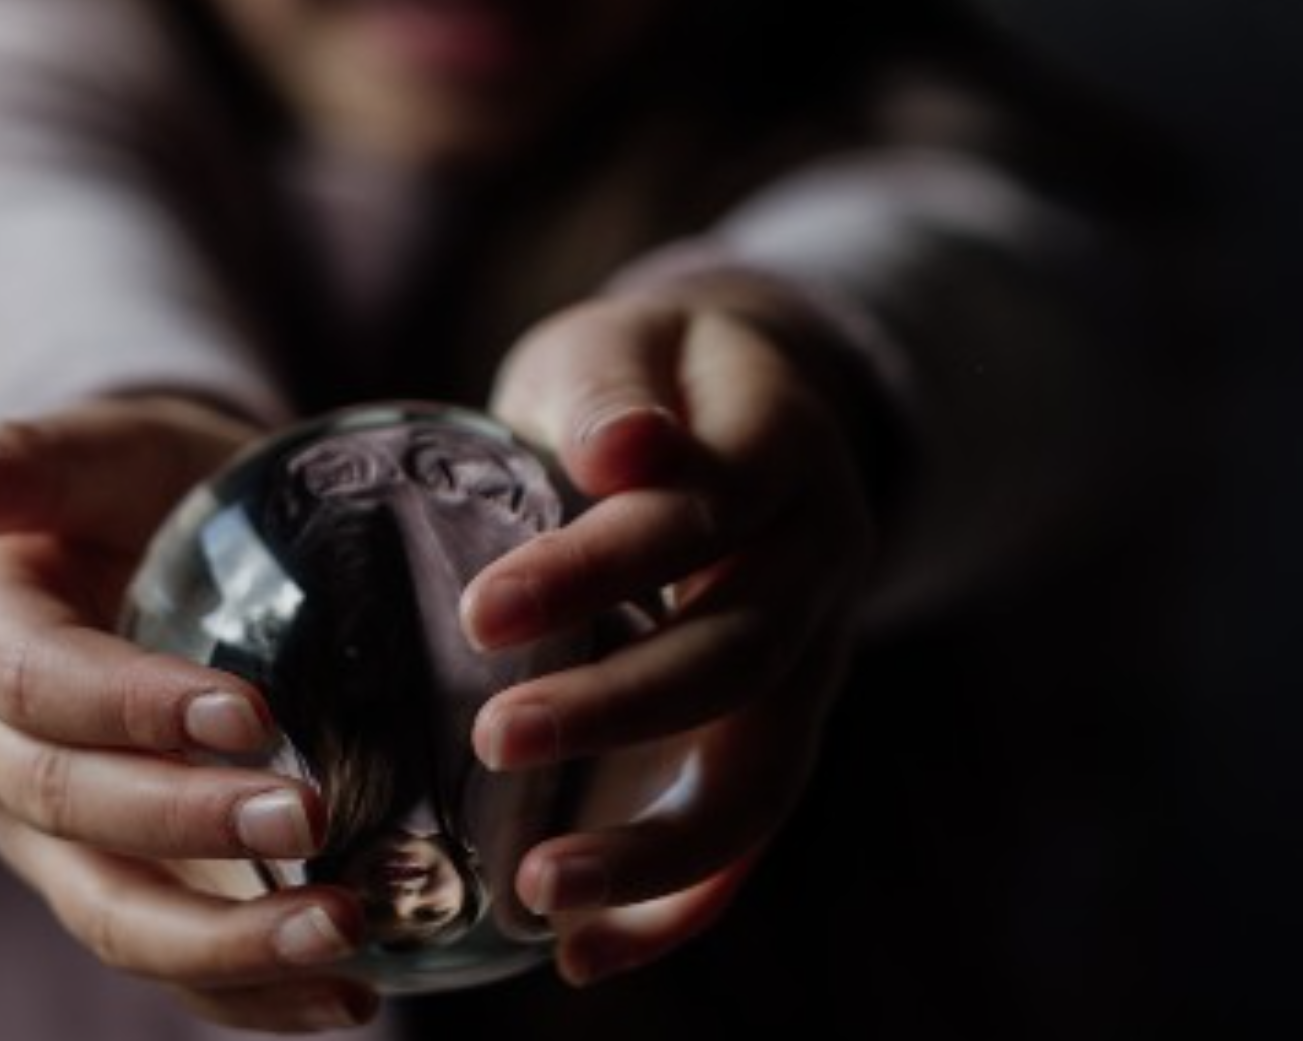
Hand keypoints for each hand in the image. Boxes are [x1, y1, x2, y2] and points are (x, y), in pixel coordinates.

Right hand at [0, 394, 380, 1032]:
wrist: (146, 544)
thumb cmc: (127, 488)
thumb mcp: (89, 451)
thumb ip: (19, 460)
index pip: (38, 686)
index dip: (133, 707)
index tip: (247, 712)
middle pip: (71, 809)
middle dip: (189, 824)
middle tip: (308, 815)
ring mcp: (41, 836)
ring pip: (110, 914)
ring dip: (225, 945)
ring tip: (342, 935)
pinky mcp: (106, 885)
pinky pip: (165, 960)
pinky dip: (249, 993)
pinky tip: (344, 998)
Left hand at [469, 279, 876, 985]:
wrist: (736, 399)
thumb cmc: (643, 376)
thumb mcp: (618, 347)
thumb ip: (611, 394)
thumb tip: (626, 446)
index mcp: (783, 452)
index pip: (701, 518)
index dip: (596, 570)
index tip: (480, 613)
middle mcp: (822, 561)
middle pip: (738, 656)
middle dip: (615, 711)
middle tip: (492, 739)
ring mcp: (817, 653)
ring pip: (762, 767)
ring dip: (655, 844)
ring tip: (539, 889)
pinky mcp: (787, 721)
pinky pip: (753, 828)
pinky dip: (682, 903)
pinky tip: (587, 954)